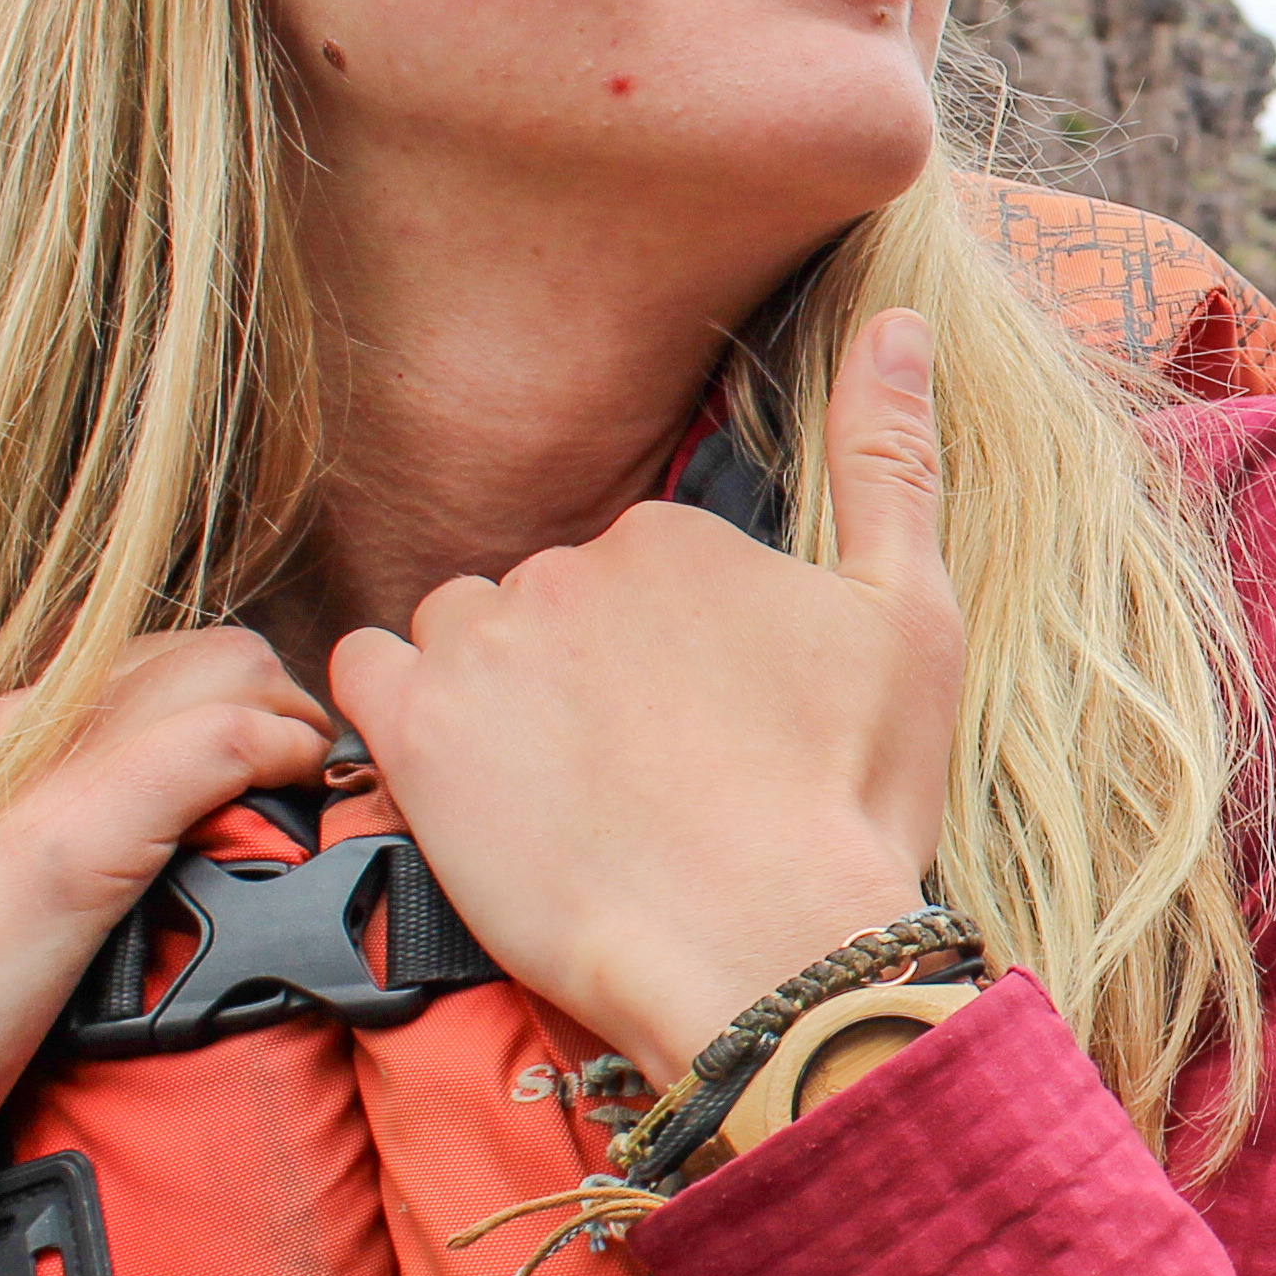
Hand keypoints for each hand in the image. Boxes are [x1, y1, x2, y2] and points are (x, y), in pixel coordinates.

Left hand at [0, 632, 337, 1275]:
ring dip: (241, 773)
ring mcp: (8, 822)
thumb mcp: (58, 868)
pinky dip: (190, 828)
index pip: (224, 666)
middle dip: (283, 731)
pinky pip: (126, 821)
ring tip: (285, 847)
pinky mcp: (4, 895)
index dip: (304, 722)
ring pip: (166, 751)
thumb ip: (174, 767)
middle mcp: (19, 755)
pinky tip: (200, 892)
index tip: (348, 806)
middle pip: (200, 691)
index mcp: (34, 728)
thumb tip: (283, 731)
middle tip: (333, 824)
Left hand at [334, 309, 963, 1088]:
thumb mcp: (912, 616)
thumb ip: (892, 457)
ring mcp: (483, 651)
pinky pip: (363, 677)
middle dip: (582, 673)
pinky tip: (464, 775)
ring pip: (457, 632)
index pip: (633, 568)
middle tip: (642, 779)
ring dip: (492, 690)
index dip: (668, 653)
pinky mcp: (416, 739)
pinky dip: (398, 713)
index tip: (704, 730)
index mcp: (671, 534)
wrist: (770, 956)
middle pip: (543, 601)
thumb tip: (904, 319)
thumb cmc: (853, 802)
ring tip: (559, 788)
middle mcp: (565, 568)